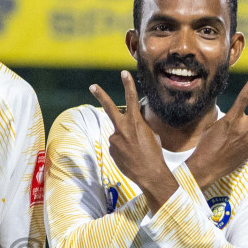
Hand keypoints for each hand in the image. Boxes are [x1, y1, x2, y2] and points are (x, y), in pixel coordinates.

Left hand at [90, 71, 175, 208]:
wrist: (150, 174)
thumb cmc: (154, 154)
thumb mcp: (151, 135)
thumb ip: (138, 127)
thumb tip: (129, 128)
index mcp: (136, 122)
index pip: (131, 98)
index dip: (128, 84)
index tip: (124, 73)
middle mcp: (122, 128)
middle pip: (109, 108)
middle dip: (101, 95)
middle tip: (92, 86)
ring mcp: (114, 139)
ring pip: (118, 134)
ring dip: (126, 141)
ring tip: (136, 152)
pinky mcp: (111, 150)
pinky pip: (116, 146)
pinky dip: (123, 150)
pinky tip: (131, 158)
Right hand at [184, 72, 247, 186]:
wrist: (205, 168)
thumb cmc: (205, 146)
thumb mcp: (212, 128)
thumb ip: (227, 121)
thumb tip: (236, 121)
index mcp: (231, 120)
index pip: (243, 98)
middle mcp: (243, 129)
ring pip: (247, 131)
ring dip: (239, 134)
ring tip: (225, 145)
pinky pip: (245, 144)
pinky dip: (238, 146)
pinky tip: (228, 152)